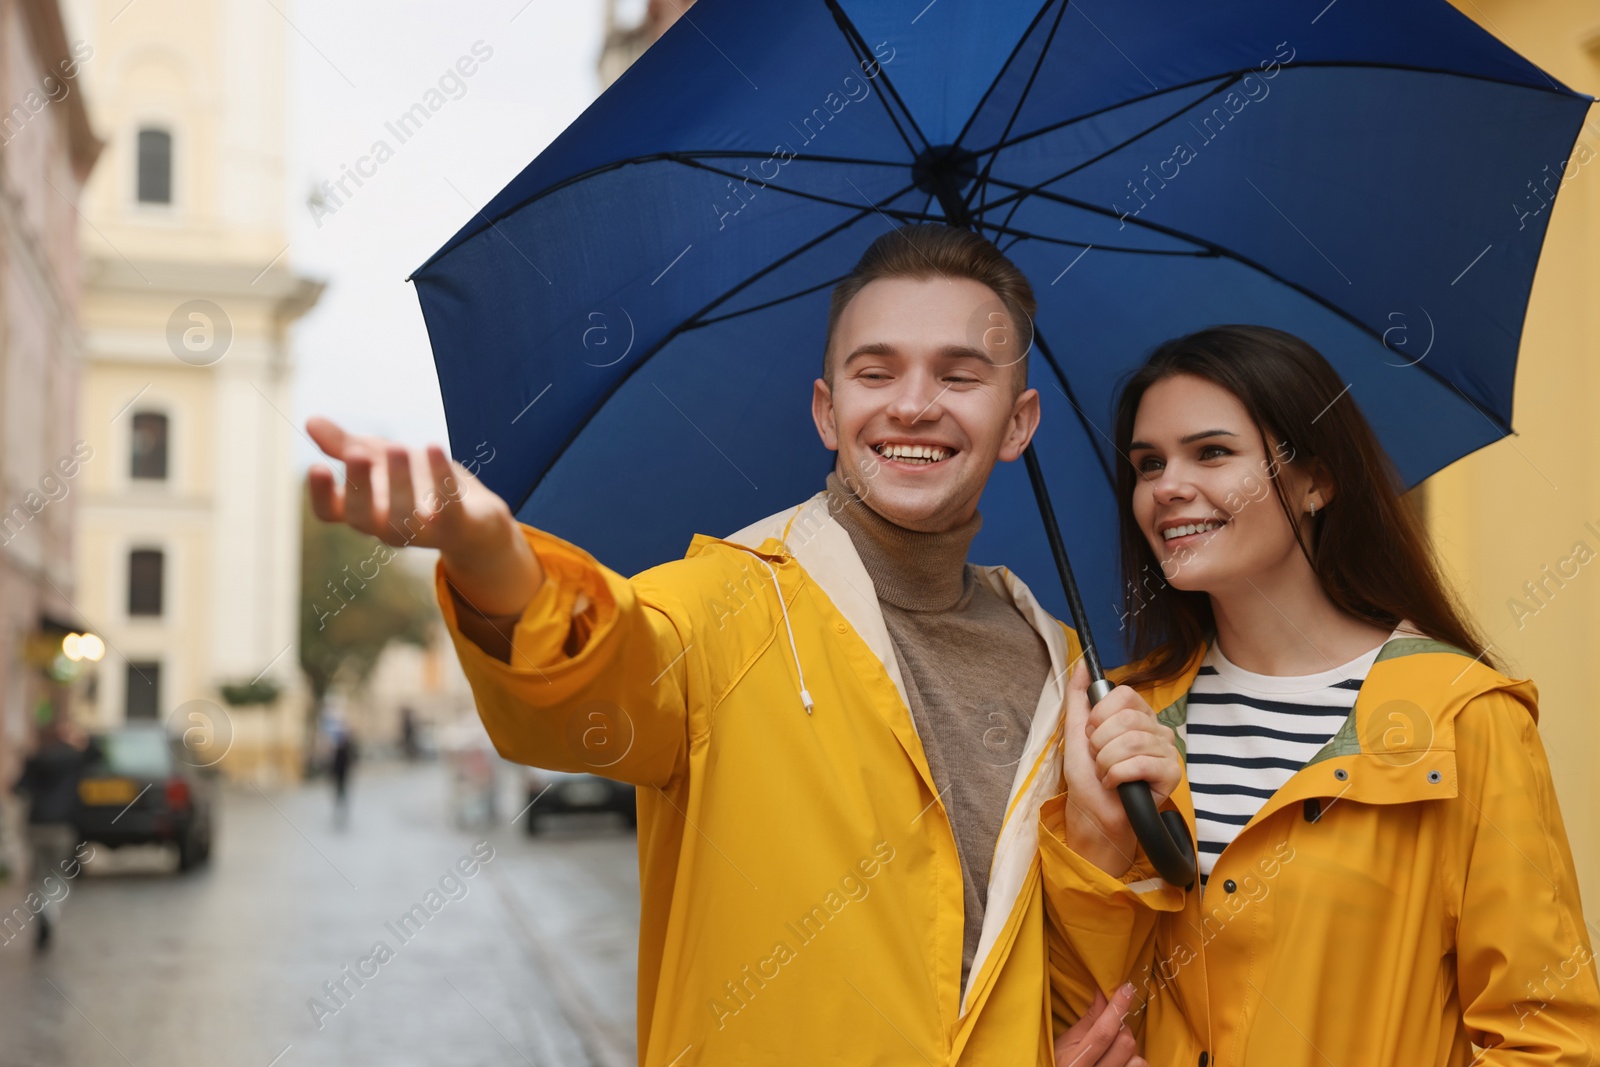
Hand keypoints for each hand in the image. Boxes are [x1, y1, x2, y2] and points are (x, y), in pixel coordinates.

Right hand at [305, 416, 542, 619]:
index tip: (317, 466)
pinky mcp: (457, 526)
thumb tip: (309, 421)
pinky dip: (441, 479)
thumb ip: (345, 444)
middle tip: (357, 453)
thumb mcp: (380, 459)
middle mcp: (388, 527)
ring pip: (403, 518)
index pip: (331, 512)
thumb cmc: (420, 487)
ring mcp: (422, 531)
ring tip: (398, 446)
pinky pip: (448, 508)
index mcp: (365, 510)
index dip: (321, 495)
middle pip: (363, 518)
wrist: (477, 517)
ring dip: (400, 482)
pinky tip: (434, 447)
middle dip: (360, 486)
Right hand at [1054, 984, 1147, 1066]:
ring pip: (1136, 1059)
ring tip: (1115, 1044)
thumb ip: (1089, 1020)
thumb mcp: (1067, 1041)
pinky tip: (1123, 1057)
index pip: (1103, 1033)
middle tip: (1113, 1023)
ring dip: (1128, 1045)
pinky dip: (1135, 1060)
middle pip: (1124, 1044)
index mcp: (1076, 1062)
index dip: (1117, 1008)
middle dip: (1122, 1027)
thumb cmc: (1060, 1060)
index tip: (1126, 989)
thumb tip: (1104, 993)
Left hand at [1060, 660, 1180, 876]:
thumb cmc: (1087, 776)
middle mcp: (1156, 729)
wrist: (1093, 812)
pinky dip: (1117, 775)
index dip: (1100, 715)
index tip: (1091, 734)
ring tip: (1105, 774)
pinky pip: (1141, 764)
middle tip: (1098, 759)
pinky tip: (1115, 784)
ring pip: (1132, 742)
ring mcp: (1166, 752)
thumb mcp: (1076, 731)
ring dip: (1106, 762)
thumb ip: (1079, 696)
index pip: (1125, 695)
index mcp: (1138, 716)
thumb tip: (1081, 664)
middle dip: (1100, 742)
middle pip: (1128, 718)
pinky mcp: (1171, 775)